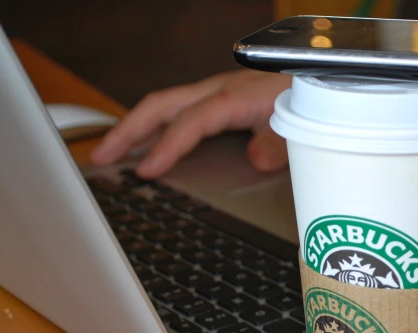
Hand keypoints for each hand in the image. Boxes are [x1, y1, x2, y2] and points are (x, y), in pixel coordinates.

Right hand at [90, 70, 291, 176]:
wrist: (316, 77)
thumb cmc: (303, 97)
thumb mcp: (296, 122)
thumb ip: (278, 143)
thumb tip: (257, 159)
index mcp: (234, 98)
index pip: (192, 122)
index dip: (168, 146)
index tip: (148, 170)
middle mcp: (217, 92)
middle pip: (161, 106)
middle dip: (128, 131)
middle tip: (101, 157)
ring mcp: (213, 96)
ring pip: (164, 107)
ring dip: (134, 129)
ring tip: (110, 155)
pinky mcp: (215, 102)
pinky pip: (176, 113)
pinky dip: (154, 129)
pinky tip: (147, 148)